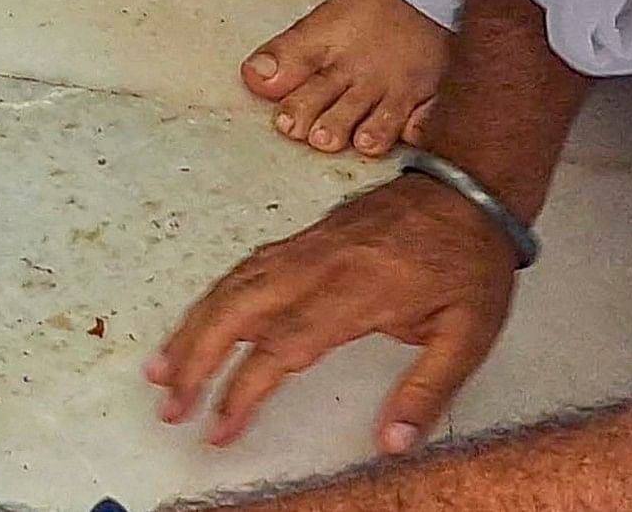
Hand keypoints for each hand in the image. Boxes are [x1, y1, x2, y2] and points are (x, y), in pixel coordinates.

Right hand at [148, 178, 519, 456]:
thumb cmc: (469, 262)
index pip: (283, 346)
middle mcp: (319, 265)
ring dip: (193, 326)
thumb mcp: (469, 333)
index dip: (244, 391)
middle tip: (169, 404)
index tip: (219, 428)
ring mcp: (307, 246)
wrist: (469, 187)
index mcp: (356, 292)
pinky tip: (199, 321)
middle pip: (238, 308)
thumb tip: (392, 444)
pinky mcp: (305, 236)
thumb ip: (427, 390)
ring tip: (162, 369)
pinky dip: (214, 296)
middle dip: (196, 357)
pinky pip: (246, 266)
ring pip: (234, 283)